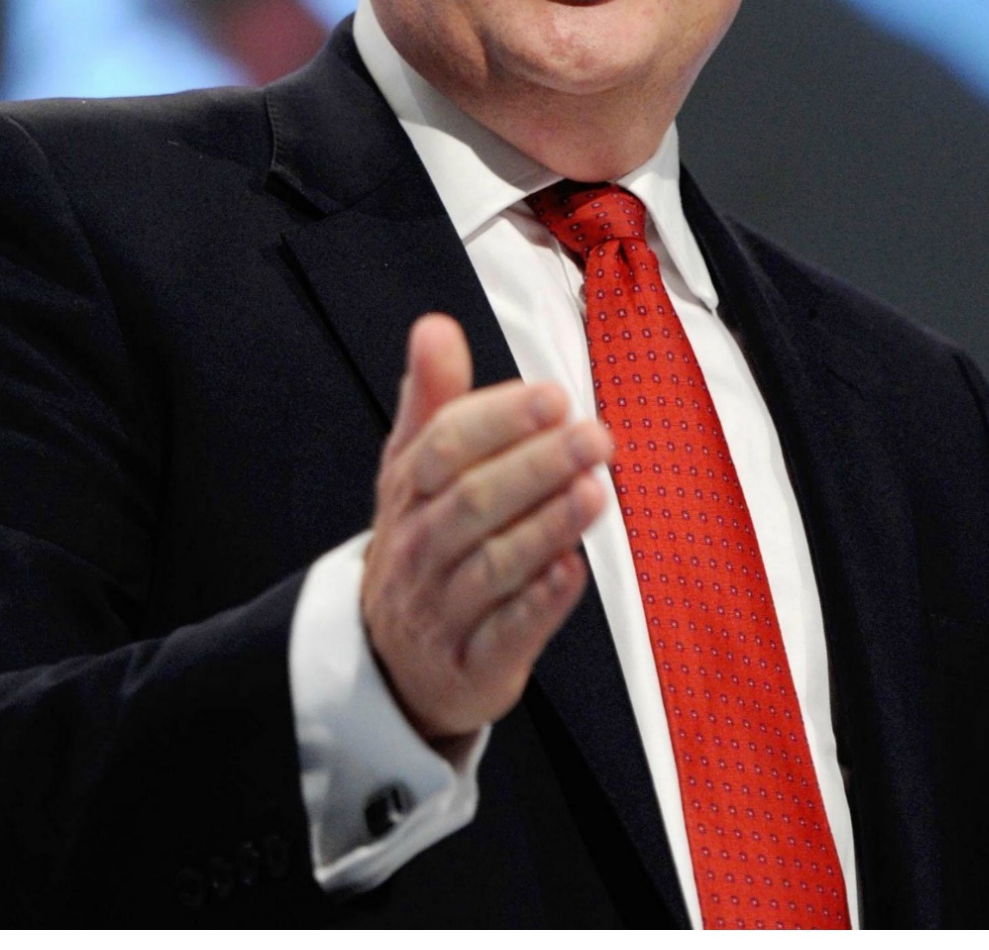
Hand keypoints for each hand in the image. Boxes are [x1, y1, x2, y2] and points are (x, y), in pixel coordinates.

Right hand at [360, 314, 608, 745]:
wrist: (392, 658)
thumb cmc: (422, 545)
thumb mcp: (413, 471)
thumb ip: (431, 399)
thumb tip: (434, 325)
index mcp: (406, 492)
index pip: (443, 447)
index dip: (498, 419)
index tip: (552, 396)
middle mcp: (418, 547)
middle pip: (471, 502)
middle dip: (534, 466)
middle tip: (595, 435)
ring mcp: (440, 608)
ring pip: (490, 565)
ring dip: (543, 527)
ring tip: (594, 492)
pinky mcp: (471, 663)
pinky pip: (503, 632)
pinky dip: (538, 603)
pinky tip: (572, 570)